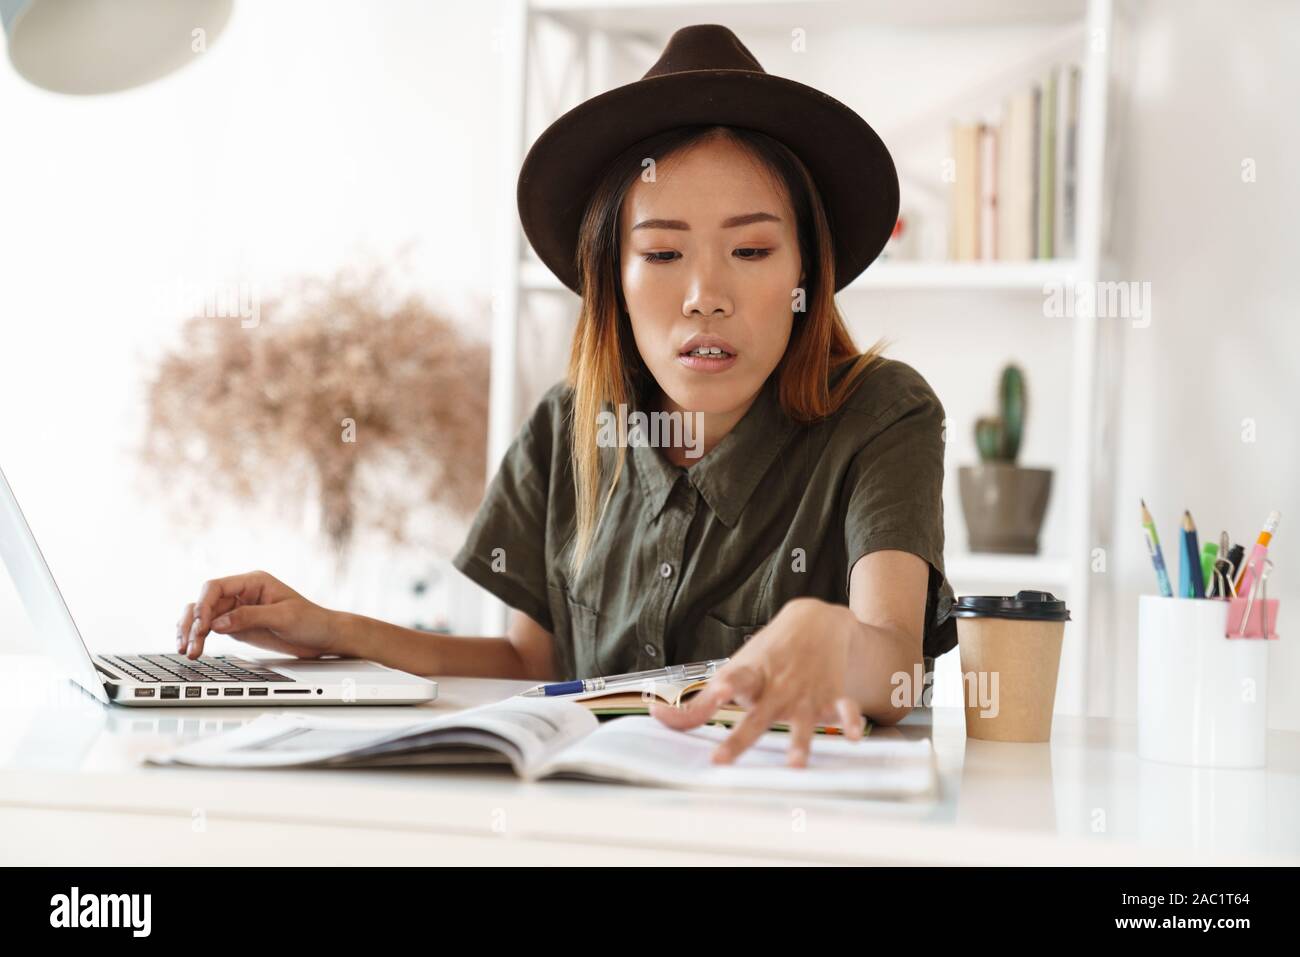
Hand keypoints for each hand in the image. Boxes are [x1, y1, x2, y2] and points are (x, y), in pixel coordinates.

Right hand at [176, 570, 337, 659]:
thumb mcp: (283, 617)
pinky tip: (192, 649)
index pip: (216, 587)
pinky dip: (198, 637)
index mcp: (253, 582)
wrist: (324, 637)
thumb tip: (218, 624)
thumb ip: (250, 617)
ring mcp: (237, 610)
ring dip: (190, 632)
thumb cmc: (311, 621)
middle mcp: (241, 593)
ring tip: (188, 651)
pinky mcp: (236, 627)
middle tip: (190, 645)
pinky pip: (209, 629)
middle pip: (203, 602)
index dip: (203, 604)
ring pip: (202, 616)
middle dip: (192, 623)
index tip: (201, 625)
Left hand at [650, 598, 866, 767]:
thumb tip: (655, 718)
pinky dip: (851, 722)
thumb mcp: (732, 671)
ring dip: (800, 741)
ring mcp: (804, 694)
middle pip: (757, 715)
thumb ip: (699, 705)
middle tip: (723, 759)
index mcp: (749, 678)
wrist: (815, 622)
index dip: (723, 688)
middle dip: (741, 737)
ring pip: (802, 720)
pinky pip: (845, 710)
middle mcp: (775, 688)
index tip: (717, 692)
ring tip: (796, 764)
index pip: (733, 679)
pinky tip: (854, 736)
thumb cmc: (766, 656)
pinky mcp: (832, 697)